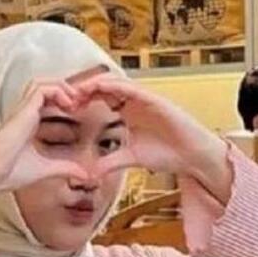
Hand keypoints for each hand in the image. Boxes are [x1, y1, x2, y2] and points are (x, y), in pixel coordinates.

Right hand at [0, 80, 93, 197]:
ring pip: (42, 82)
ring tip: (75, 100)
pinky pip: (42, 88)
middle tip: (81, 102)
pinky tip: (68, 104)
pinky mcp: (23, 109)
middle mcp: (25, 113)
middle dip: (65, 89)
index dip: (64, 101)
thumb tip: (85, 174)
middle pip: (45, 86)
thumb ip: (65, 168)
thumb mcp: (46, 169)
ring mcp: (22, 109)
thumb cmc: (10, 172)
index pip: (46, 101)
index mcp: (28, 124)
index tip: (79, 111)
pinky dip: (58, 91)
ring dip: (62, 86)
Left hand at [78, 76, 227, 184]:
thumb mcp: (131, 158)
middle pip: (104, 87)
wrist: (193, 157)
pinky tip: (101, 88)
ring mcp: (146, 98)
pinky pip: (133, 88)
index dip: (83, 100)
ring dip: (96, 84)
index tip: (65, 107)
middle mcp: (135, 102)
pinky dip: (116, 86)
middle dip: (84, 89)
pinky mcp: (156, 99)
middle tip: (64, 95)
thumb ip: (111, 162)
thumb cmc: (168, 155)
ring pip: (116, 83)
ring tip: (78, 89)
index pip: (101, 98)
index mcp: (128, 112)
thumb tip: (90, 173)